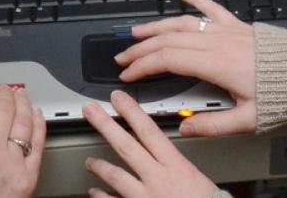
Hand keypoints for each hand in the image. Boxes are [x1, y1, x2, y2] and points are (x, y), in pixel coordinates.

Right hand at [0, 86, 44, 197]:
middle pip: (3, 109)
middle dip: (3, 94)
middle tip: (2, 90)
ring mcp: (13, 166)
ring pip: (24, 122)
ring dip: (23, 103)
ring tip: (20, 95)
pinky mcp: (29, 178)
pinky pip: (39, 143)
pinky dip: (40, 125)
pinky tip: (37, 116)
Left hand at [83, 90, 219, 197]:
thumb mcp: (198, 179)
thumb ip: (177, 166)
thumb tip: (163, 153)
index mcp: (176, 166)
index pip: (149, 131)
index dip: (132, 111)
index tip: (119, 98)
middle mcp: (159, 179)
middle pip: (127, 147)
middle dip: (106, 126)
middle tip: (91, 111)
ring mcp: (147, 197)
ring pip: (116, 176)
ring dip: (99, 166)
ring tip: (89, 161)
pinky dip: (102, 197)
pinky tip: (94, 192)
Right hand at [115, 0, 256, 136]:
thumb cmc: (285, 94)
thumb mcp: (249, 120)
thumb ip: (213, 125)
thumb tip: (185, 129)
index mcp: (217, 64)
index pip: (168, 60)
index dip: (143, 66)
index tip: (129, 75)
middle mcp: (219, 43)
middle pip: (169, 40)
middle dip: (141, 48)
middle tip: (123, 58)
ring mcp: (229, 31)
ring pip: (184, 23)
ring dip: (157, 26)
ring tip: (137, 31)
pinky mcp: (239, 27)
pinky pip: (213, 8)